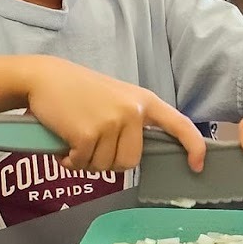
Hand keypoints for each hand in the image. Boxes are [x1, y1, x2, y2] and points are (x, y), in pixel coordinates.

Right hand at [25, 58, 205, 174]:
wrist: (44, 78)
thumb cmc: (79, 91)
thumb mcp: (117, 99)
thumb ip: (132, 122)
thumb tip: (139, 155)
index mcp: (145, 101)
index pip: (180, 124)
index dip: (193, 146)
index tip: (198, 166)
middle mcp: (133, 111)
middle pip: (131, 161)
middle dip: (109, 162)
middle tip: (91, 147)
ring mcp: (112, 122)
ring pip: (106, 166)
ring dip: (87, 162)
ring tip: (76, 140)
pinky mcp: (89, 134)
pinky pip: (84, 164)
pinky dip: (71, 161)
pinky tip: (64, 146)